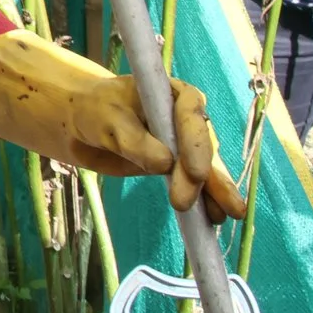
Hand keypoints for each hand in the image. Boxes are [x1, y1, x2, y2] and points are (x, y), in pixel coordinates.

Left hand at [0, 30, 243, 219]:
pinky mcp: (180, 166)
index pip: (190, 116)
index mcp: (174, 94)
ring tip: (227, 215)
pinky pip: (196, 183)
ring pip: (206, 167)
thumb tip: (165, 164)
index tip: (195, 173)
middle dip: (202, 175)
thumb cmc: (97, 111)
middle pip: (202, 146)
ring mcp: (186, 143)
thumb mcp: (108, 121)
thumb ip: (134, 140)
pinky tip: (213, 218)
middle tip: (186, 202)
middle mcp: (187, 118)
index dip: (195, 145)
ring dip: (215, 191)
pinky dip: (205, 199)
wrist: (85, 124)